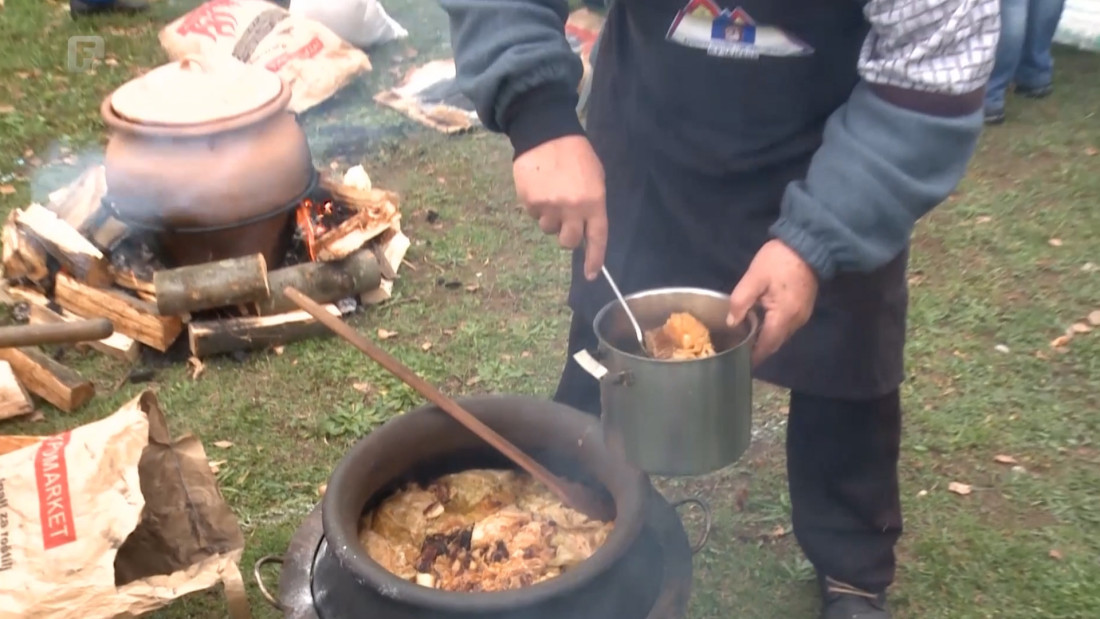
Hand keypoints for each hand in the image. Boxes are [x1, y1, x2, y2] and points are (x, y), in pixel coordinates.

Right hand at [513, 135, 607, 279]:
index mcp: (594, 202)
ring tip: (551, 192)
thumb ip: (592, 205)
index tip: (591, 274)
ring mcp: (548, 206)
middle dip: (567, 235)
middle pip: (568, 241)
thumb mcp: (595, 178)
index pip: (597, 238)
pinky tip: (539, 186)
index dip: (594, 259)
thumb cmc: (577, 155)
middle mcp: (572, 208)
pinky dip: (536, 205)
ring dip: (550, 217)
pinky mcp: (529, 202)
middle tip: (565, 220)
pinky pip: (533, 214)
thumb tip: (585, 231)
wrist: (546, 133)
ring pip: (548, 228)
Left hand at [727, 239, 818, 365]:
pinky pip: (787, 325)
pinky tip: (761, 324)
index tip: (739, 362)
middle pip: (775, 343)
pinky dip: (774, 329)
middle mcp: (796, 321)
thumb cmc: (778, 261)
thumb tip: (733, 323)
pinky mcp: (804, 307)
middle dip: (759, 350)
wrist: (808, 244)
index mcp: (783, 316)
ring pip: (782, 335)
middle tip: (739, 351)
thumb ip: (741, 302)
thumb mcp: (754, 278)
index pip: (767, 345)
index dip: (754, 356)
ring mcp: (802, 314)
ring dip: (767, 339)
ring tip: (747, 340)